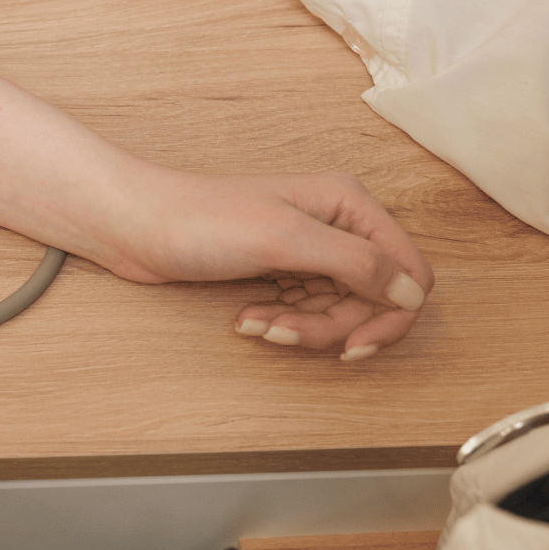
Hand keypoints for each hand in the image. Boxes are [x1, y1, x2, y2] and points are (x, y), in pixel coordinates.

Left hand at [109, 167, 433, 359]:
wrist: (135, 225)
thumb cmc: (199, 219)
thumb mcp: (283, 239)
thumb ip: (355, 263)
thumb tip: (412, 293)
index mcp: (349, 204)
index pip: (409, 272)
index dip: (390, 316)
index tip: (353, 344)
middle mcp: (337, 224)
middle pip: (372, 300)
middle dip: (331, 327)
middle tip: (283, 331)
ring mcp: (309, 249)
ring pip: (338, 311)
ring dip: (300, 328)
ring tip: (255, 322)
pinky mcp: (282, 270)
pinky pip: (306, 312)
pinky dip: (282, 323)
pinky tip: (246, 319)